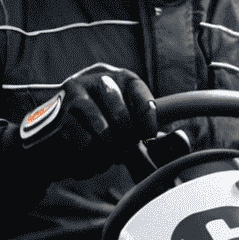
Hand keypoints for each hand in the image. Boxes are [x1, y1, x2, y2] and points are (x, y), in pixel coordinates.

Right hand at [13, 65, 157, 182]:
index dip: (146, 116)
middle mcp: (97, 78)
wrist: (54, 143)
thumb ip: (158, 139)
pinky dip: (89, 159)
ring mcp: (75, 92)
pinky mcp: (59, 113)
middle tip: (121, 152)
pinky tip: (88, 162)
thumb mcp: (132, 133)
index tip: (147, 137)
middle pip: (119, 110)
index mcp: (120, 77)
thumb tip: (184, 141)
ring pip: (102, 128)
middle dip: (124, 139)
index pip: (138, 89)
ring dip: (106, 152)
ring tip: (104, 159)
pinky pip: (82, 142)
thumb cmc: (100, 134)